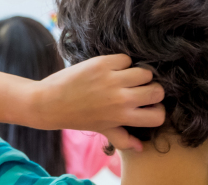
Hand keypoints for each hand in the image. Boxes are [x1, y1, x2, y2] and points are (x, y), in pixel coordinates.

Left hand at [29, 54, 164, 150]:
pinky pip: (127, 59)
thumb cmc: (76, 117)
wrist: (49, 102)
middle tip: (140, 89)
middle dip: (152, 90)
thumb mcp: (102, 130)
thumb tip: (141, 148)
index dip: (157, 109)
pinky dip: (122, 63)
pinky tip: (113, 68)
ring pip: (145, 72)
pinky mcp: (103, 63)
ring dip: (139, 74)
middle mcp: (121, 99)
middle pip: (157, 90)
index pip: (158, 115)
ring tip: (127, 77)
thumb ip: (123, 138)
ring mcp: (113, 80)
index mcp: (122, 117)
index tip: (149, 105)